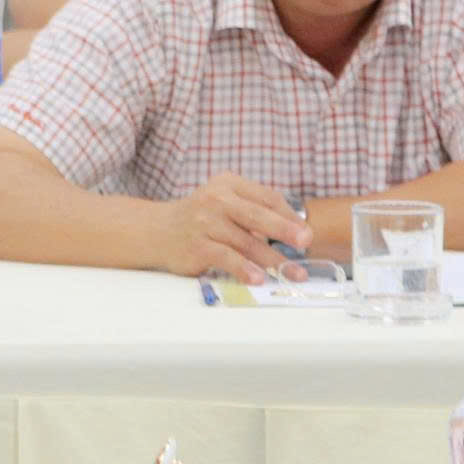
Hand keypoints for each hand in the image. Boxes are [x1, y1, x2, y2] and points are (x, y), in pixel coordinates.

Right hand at [145, 174, 310, 283]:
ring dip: (272, 260)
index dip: (289, 216)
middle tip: (306, 242)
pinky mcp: (197, 246)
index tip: (306, 233)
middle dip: (285, 230)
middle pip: (258, 215)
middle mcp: (216, 200)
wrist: (157, 230)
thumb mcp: (225, 202)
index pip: (266, 197)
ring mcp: (205, 223)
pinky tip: (258, 278)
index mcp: (229, 184)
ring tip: (291, 273)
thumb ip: (253, 211)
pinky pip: (226, 258)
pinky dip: (244, 269)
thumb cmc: (200, 218)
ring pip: (246, 242)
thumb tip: (294, 230)